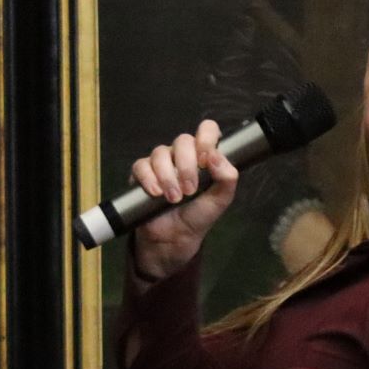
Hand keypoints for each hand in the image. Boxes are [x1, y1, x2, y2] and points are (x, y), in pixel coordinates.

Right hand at [125, 119, 239, 281]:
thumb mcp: (221, 200)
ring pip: (160, 152)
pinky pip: (141, 165)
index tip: (206, 159)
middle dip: (187, 165)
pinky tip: (156, 193)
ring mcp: (161, 162)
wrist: (175, 239)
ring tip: (174, 198)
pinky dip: (149, 179)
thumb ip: (227, 178)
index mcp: (204, 155)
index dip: (206, 138)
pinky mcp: (141, 174)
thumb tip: (216, 157)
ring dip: (168, 176)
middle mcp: (182, 154)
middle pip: (182, 140)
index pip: (207, 130)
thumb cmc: (199, 215)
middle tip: (190, 190)